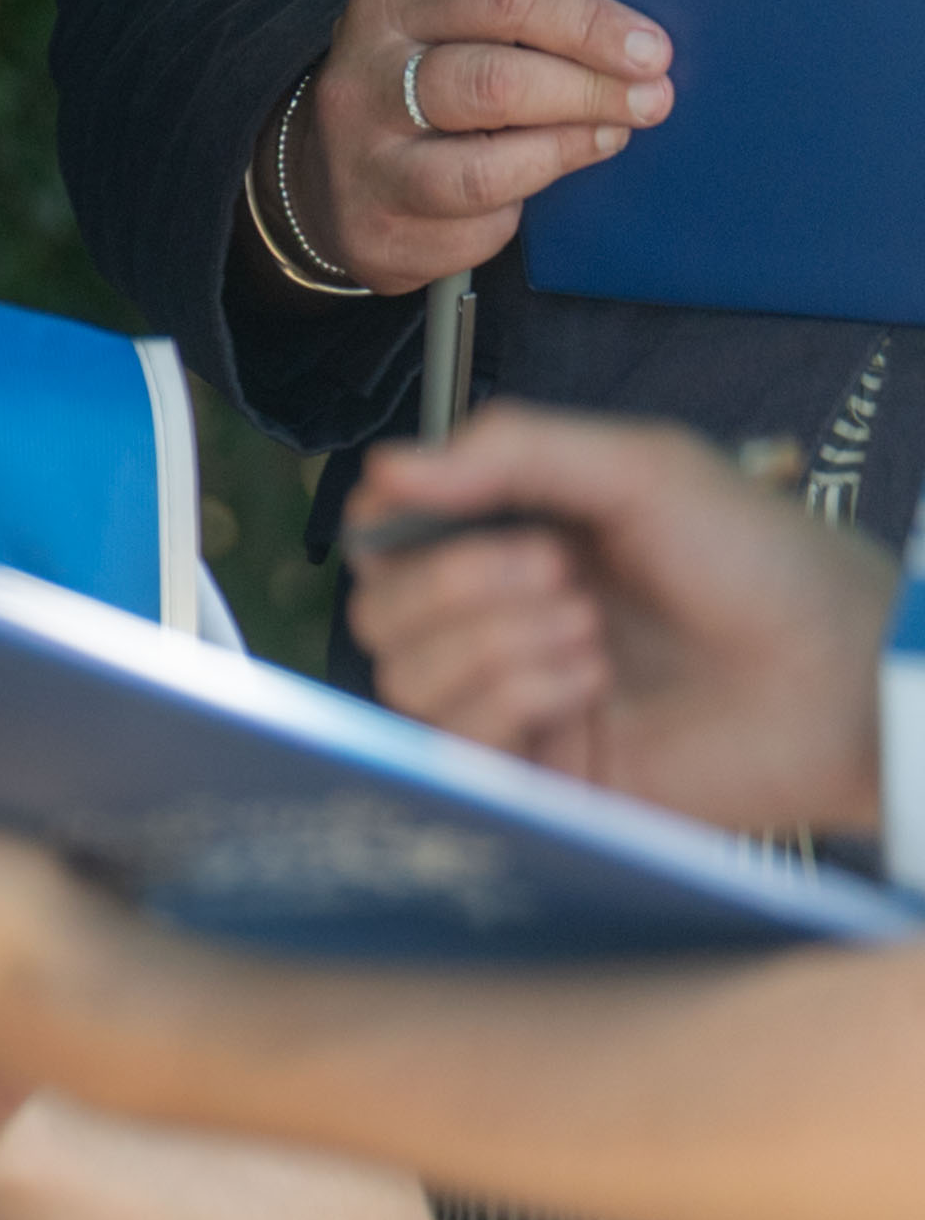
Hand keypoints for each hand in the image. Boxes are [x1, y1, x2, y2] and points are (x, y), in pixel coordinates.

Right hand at [292, 0, 675, 293]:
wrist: (326, 168)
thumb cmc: (420, 83)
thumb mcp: (450, 25)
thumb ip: (523, 25)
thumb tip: (636, 52)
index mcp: (389, 8)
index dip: (587, 22)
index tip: (651, 50)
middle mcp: (362, 83)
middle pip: (492, 84)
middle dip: (590, 92)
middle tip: (650, 100)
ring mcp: (362, 164)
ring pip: (486, 171)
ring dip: (565, 153)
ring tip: (605, 138)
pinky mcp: (374, 235)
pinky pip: (477, 230)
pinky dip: (516, 212)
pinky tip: (522, 192)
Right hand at [348, 397, 894, 833]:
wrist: (839, 673)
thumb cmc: (764, 566)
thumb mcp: (643, 468)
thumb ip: (512, 450)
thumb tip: (385, 465)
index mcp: (514, 541)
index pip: (387, 537)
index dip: (392, 524)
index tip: (444, 504)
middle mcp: (502, 621)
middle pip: (381, 611)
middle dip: (457, 583)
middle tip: (556, 570)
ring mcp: (515, 699)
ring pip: (404, 676)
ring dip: (494, 643)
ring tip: (587, 632)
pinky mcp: (534, 769)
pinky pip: (453, 739)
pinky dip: (513, 697)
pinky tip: (584, 684)